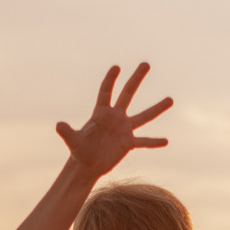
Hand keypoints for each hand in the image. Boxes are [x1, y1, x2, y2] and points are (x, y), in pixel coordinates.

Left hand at [55, 63, 171, 177]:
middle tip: (146, 64)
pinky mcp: (128, 143)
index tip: (117, 67)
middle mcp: (115, 117)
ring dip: (157, 108)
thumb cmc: (79, 151)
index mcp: (101, 113)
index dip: (110, 79)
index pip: (106, 92)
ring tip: (171, 99)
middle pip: (127, 94)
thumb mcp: (73, 141)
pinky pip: (144, 141)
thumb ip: (67, 132)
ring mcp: (124, 129)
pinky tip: (166, 141)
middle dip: (136, 79)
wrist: (87, 165)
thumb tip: (58, 125)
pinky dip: (154, 142)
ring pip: (143, 116)